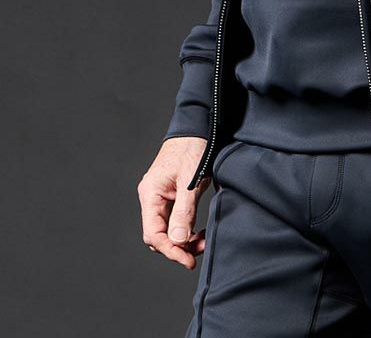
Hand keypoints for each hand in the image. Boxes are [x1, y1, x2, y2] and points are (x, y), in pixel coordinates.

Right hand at [137, 136, 210, 268]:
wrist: (199, 125)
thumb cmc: (193, 146)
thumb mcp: (191, 180)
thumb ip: (184, 211)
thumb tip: (178, 241)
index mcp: (151, 193)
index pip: (153, 234)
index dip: (170, 250)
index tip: (188, 261)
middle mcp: (152, 197)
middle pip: (159, 235)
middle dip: (178, 247)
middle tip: (200, 251)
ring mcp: (162, 196)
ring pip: (168, 229)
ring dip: (184, 240)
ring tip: (203, 242)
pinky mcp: (173, 195)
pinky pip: (175, 220)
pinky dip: (187, 229)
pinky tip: (199, 232)